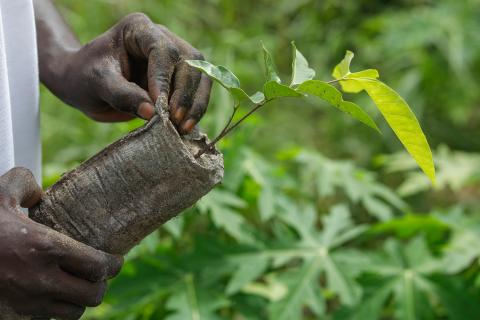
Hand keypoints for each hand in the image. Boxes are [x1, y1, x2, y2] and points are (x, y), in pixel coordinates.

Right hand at [0, 168, 122, 319]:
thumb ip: (24, 184)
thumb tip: (39, 192)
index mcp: (45, 248)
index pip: (98, 265)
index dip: (113, 264)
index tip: (116, 261)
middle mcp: (40, 280)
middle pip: (93, 295)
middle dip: (100, 285)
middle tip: (97, 275)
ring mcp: (25, 303)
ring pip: (72, 313)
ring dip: (78, 301)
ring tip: (75, 288)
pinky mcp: (11, 317)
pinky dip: (51, 313)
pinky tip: (47, 298)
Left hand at [56, 13, 211, 132]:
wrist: (84, 85)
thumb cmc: (85, 78)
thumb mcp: (97, 84)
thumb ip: (122, 95)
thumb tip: (153, 112)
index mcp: (138, 29)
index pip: (163, 50)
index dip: (165, 78)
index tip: (160, 105)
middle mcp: (162, 39)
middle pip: (189, 63)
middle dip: (185, 94)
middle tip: (175, 121)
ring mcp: (174, 59)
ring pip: (200, 77)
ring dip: (196, 104)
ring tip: (183, 128)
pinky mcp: (179, 79)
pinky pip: (198, 92)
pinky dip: (195, 111)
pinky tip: (185, 128)